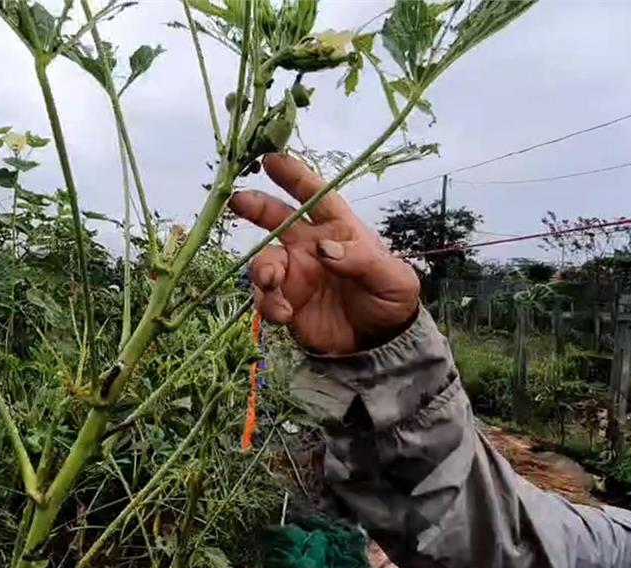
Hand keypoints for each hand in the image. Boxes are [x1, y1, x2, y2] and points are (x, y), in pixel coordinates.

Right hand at [229, 154, 420, 353]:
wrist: (380, 344)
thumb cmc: (390, 300)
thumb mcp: (392, 279)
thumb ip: (361, 260)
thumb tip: (323, 248)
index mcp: (338, 230)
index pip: (316, 196)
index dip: (294, 176)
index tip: (271, 159)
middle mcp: (310, 247)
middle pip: (278, 218)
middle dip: (257, 206)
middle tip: (238, 201)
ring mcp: (295, 274)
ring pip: (264, 261)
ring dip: (263, 270)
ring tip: (272, 283)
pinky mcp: (285, 302)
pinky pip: (265, 298)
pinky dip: (269, 304)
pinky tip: (285, 315)